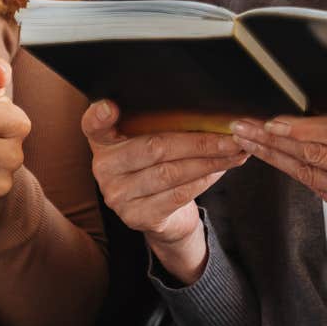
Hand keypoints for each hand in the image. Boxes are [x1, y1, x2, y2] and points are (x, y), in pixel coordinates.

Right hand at [83, 101, 248, 249]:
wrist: (162, 217)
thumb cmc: (157, 169)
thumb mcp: (149, 144)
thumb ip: (159, 126)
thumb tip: (206, 111)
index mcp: (103, 143)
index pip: (92, 126)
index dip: (98, 117)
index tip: (110, 107)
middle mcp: (103, 169)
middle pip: (153, 148)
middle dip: (198, 141)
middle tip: (230, 135)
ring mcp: (118, 196)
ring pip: (170, 172)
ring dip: (209, 161)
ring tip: (234, 151)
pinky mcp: (137, 217)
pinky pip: (177, 194)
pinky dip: (204, 180)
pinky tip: (221, 170)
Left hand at [231, 114, 326, 280]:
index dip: (301, 125)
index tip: (273, 117)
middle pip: (314, 154)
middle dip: (272, 139)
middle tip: (242, 126)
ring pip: (309, 174)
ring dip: (274, 157)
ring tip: (246, 142)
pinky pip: (321, 191)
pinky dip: (296, 174)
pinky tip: (278, 162)